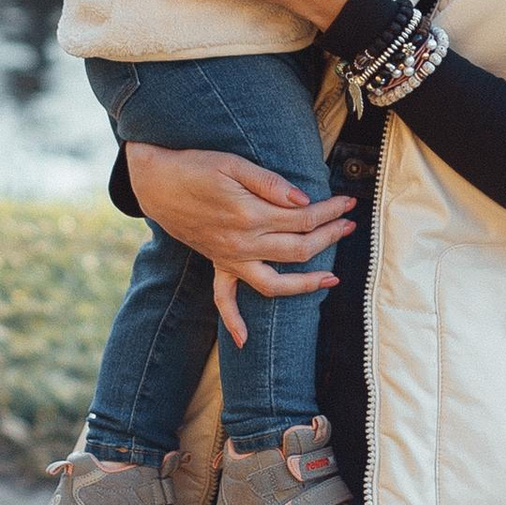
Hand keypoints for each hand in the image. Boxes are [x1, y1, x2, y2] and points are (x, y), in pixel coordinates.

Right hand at [124, 141, 355, 350]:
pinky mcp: (216, 263)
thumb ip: (270, 184)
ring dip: (305, 284)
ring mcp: (229, 258)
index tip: (347, 203)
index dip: (329, 211)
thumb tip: (304, 201)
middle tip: (349, 224)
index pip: (303, 219)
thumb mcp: (233, 164)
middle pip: (298, 249)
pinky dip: (234, 321)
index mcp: (249, 216)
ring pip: (274, 283)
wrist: (156, 182)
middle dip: (330, 237)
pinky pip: (223, 299)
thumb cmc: (195, 167)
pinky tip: (245, 340)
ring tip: (331, 279)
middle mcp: (242, 244)